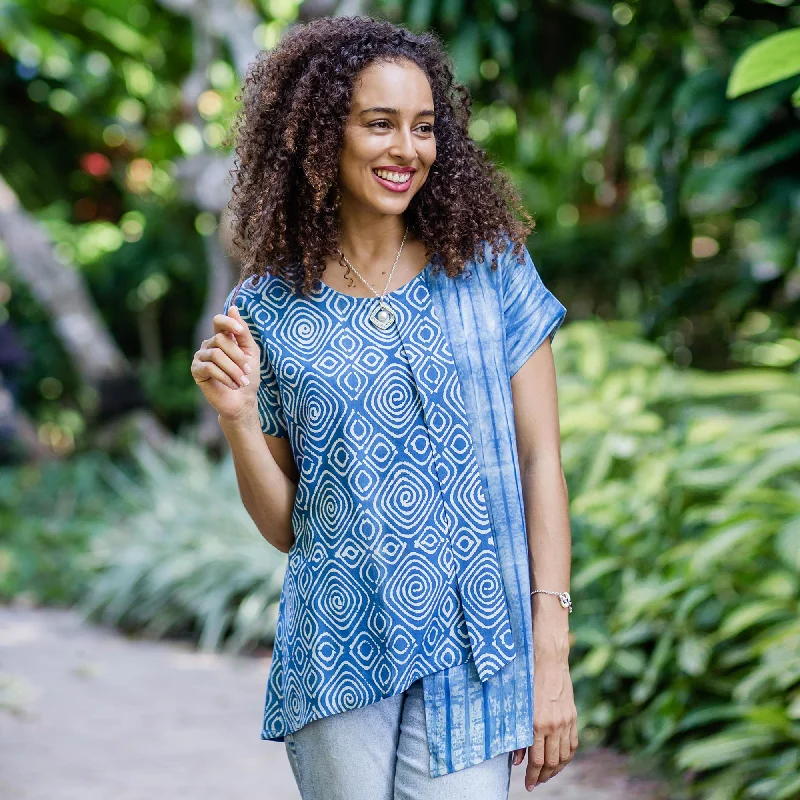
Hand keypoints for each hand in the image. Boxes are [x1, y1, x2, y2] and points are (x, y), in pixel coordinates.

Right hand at [191, 304, 260, 421]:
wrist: (243, 400)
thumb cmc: (248, 375)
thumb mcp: (250, 351)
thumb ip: (243, 332)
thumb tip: (233, 308)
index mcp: (223, 337)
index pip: (219, 321)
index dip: (229, 323)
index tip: (240, 333)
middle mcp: (209, 344)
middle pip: (220, 339)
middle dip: (237, 356)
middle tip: (247, 370)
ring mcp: (201, 357)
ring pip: (216, 355)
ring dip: (233, 369)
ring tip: (242, 381)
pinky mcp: (196, 371)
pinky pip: (209, 368)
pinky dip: (225, 377)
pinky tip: (233, 385)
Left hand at [511, 657, 577, 790]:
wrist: (548, 661)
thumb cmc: (528, 680)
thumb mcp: (518, 707)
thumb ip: (518, 735)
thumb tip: (517, 760)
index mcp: (537, 723)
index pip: (537, 761)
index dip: (532, 776)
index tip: (528, 784)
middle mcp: (553, 725)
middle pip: (551, 762)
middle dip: (543, 777)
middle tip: (536, 782)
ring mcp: (565, 722)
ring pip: (564, 756)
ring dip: (556, 770)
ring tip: (547, 775)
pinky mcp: (572, 717)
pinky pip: (573, 744)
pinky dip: (567, 757)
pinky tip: (560, 760)